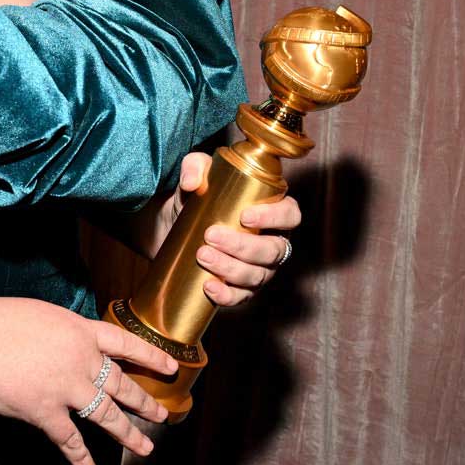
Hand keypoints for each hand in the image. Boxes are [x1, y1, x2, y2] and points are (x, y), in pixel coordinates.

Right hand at [0, 296, 177, 464]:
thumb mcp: (39, 315)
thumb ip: (60, 334)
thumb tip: (65, 348)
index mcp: (79, 331)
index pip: (125, 344)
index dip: (151, 356)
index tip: (171, 366)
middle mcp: (81, 360)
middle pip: (121, 384)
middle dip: (144, 402)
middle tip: (161, 415)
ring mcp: (67, 389)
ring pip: (107, 416)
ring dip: (128, 434)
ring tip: (145, 446)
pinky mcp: (46, 414)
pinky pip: (70, 442)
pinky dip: (81, 461)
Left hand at [171, 152, 301, 307]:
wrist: (173, 227)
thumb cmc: (198, 198)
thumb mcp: (196, 175)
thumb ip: (195, 166)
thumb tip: (192, 183)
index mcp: (273, 212)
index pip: (290, 215)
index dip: (274, 217)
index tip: (244, 216)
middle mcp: (273, 242)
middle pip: (273, 249)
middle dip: (243, 245)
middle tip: (210, 235)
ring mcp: (260, 268)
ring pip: (258, 275)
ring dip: (230, 268)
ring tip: (202, 254)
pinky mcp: (242, 289)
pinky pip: (241, 297)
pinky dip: (226, 295)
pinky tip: (209, 286)